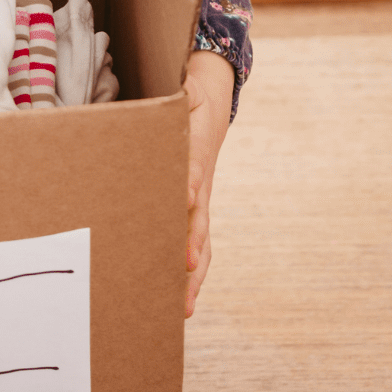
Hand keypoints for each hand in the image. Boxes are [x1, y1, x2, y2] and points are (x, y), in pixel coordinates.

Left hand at [183, 50, 233, 318]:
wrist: (212, 110)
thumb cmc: (193, 103)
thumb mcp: (188, 91)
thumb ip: (186, 90)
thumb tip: (185, 84)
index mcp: (197, 157)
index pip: (194, 173)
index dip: (190, 185)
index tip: (187, 197)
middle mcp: (200, 189)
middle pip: (200, 223)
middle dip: (192, 248)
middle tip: (184, 268)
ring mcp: (199, 206)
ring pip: (199, 246)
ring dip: (192, 276)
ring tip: (184, 307)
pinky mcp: (191, 216)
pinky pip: (192, 248)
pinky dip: (188, 276)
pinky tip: (179, 303)